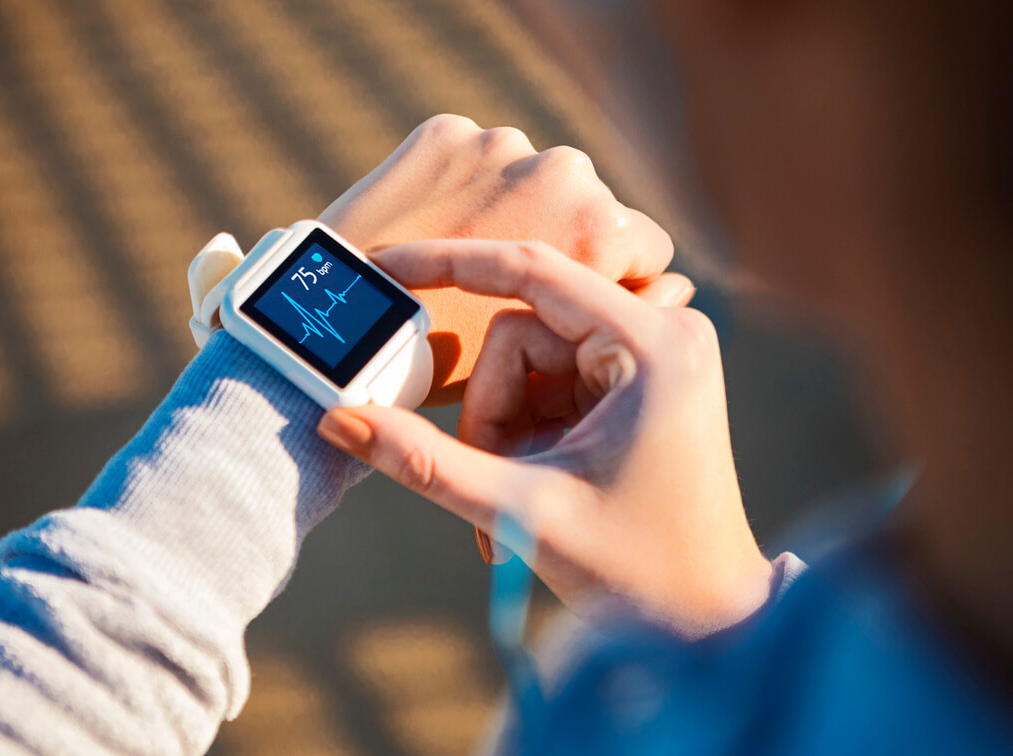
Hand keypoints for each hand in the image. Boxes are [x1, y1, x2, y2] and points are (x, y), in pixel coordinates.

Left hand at [189, 115, 673, 405]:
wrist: (339, 330)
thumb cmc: (452, 366)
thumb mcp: (549, 363)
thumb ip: (606, 317)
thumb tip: (673, 294)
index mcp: (602, 234)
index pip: (648, 249)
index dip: (614, 283)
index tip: (575, 311)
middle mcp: (566, 173)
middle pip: (593, 208)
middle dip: (566, 241)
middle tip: (513, 296)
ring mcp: (504, 145)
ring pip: (534, 181)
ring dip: (514, 212)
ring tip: (464, 273)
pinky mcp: (448, 132)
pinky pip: (476, 161)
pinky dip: (460, 191)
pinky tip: (432, 237)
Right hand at [315, 240, 772, 637]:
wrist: (710, 623)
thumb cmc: (641, 574)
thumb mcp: (523, 511)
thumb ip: (423, 461)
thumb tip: (337, 419)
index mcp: (652, 345)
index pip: (531, 271)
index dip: (449, 264)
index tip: (384, 265)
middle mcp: (661, 335)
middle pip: (521, 337)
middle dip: (490, 414)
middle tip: (490, 488)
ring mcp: (651, 360)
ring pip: (528, 366)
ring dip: (504, 434)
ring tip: (515, 509)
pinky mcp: (637, 387)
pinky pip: (551, 387)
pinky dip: (526, 436)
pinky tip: (535, 490)